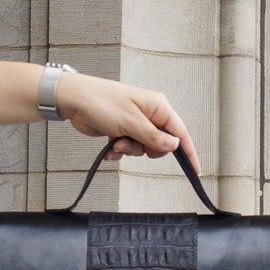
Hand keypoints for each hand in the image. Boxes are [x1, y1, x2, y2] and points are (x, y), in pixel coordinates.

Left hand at [56, 72, 200, 175]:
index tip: (195, 169)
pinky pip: (129, 148)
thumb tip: (174, 145)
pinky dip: (119, 150)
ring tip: (116, 140)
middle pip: (161, 144)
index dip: (188, 152)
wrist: (75, 101)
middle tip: (132, 142)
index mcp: (158, 107)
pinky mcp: (123, 130)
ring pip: (143, 149)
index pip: (180, 133)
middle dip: (146, 149)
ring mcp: (136, 123)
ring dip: (129, 149)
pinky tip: (110, 145)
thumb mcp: (131, 123)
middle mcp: (150, 114)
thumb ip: (154, 137)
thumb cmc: (101, 102)